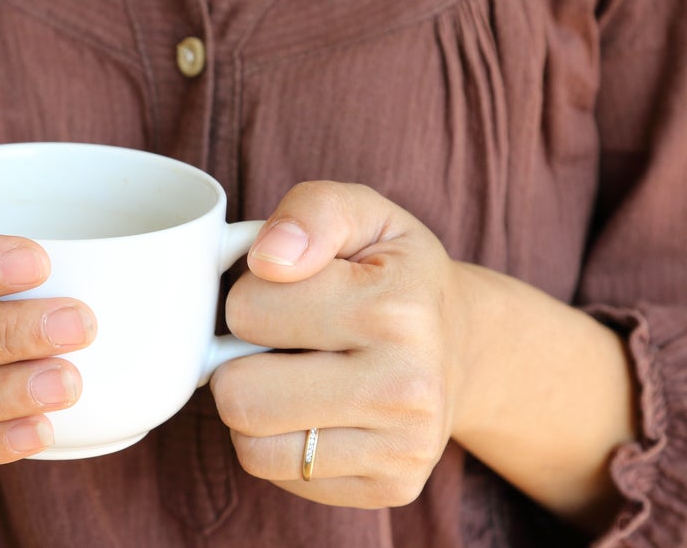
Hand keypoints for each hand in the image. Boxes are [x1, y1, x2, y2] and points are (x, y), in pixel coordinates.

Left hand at [211, 181, 470, 507]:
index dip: (253, 295)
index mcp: (394, 309)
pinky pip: (278, 475)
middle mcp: (406, 388)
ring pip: (251, 447)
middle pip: (238, 396)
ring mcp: (403, 449)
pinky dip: (280, 443)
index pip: (245, 310)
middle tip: (283, 343)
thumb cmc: (392, 273)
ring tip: (296, 375)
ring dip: (256, 408)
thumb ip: (311, 211)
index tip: (292, 293)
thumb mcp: (361, 214)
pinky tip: (316, 411)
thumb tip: (268, 258)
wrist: (461, 343)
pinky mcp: (391, 489)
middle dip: (240, 362)